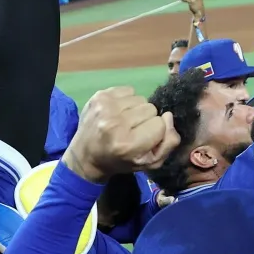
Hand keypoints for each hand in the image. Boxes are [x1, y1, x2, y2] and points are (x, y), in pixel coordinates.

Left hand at [62, 85, 178, 181]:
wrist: (85, 156)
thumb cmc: (120, 161)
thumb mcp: (149, 163)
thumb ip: (168, 143)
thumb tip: (168, 116)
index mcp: (127, 143)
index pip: (160, 124)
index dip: (156, 132)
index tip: (143, 139)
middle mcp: (115, 123)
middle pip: (151, 109)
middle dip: (146, 120)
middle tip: (132, 131)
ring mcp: (105, 106)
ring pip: (140, 98)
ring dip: (136, 110)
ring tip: (124, 122)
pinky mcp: (99, 95)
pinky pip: (128, 90)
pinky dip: (126, 100)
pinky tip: (117, 112)